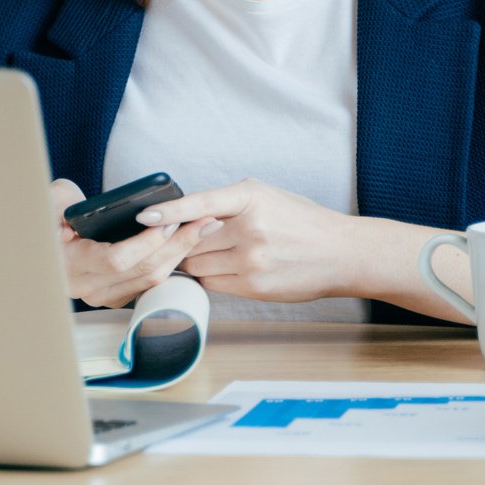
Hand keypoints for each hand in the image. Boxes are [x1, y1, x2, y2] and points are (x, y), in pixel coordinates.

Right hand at [48, 178, 221, 308]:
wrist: (43, 250)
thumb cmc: (49, 220)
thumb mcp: (50, 201)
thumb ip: (61, 199)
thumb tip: (75, 210)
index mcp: (72, 264)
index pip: (116, 260)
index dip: (145, 243)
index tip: (167, 222)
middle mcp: (89, 286)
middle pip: (144, 270)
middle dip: (178, 245)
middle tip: (205, 221)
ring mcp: (104, 295)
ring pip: (152, 279)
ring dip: (181, 253)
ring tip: (205, 227)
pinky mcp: (117, 295)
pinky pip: (150, 281)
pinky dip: (171, 261)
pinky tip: (188, 241)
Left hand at [137, 179, 362, 303]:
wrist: (339, 253)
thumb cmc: (300, 221)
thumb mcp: (267, 197)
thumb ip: (227, 204)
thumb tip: (183, 218)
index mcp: (251, 197)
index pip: (200, 203)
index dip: (169, 211)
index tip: (144, 215)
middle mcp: (250, 228)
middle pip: (191, 240)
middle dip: (186, 240)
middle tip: (190, 238)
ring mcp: (252, 260)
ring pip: (197, 264)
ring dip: (198, 260)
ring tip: (220, 251)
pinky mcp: (253, 286)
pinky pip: (212, 284)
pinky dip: (212, 276)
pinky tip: (230, 267)